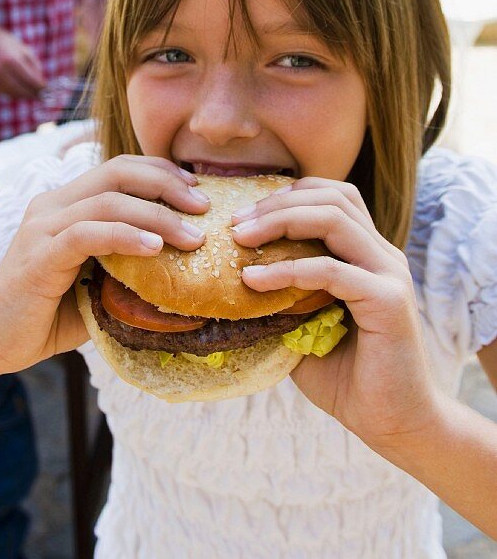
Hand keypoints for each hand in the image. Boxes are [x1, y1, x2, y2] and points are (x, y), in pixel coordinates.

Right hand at [0, 14, 45, 96]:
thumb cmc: (4, 42)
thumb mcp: (22, 49)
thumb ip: (34, 65)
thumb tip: (41, 83)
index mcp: (12, 61)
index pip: (31, 81)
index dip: (41, 88)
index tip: (47, 90)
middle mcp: (1, 71)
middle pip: (22, 91)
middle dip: (33, 94)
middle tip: (42, 96)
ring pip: (12, 94)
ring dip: (23, 95)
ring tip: (31, 93)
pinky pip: (3, 92)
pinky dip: (12, 92)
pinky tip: (17, 88)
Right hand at [0, 156, 209, 373]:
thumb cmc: (42, 316)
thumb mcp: (94, 286)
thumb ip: (126, 270)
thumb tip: (183, 272)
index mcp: (66, 204)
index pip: (119, 169)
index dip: (160, 172)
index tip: (198, 191)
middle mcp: (52, 205)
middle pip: (117, 172)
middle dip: (167, 183)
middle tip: (204, 206)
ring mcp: (42, 227)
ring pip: (107, 200)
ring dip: (156, 215)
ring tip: (191, 236)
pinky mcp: (38, 255)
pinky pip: (87, 234)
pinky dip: (125, 235)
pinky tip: (154, 248)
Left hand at [230, 178, 440, 454]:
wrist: (393, 425)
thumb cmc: (347, 379)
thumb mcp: (303, 327)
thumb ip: (282, 296)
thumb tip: (228, 277)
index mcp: (368, 254)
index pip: (333, 196)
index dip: (289, 194)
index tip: (245, 213)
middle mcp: (383, 255)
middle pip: (331, 197)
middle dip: (277, 203)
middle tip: (234, 223)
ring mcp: (389, 274)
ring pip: (334, 219)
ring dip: (280, 221)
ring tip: (240, 239)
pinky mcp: (387, 301)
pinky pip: (330, 270)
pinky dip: (287, 268)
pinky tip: (253, 279)